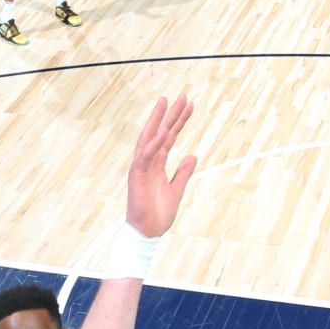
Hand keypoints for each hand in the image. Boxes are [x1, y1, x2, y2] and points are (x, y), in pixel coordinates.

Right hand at [124, 94, 195, 239]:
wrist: (148, 232)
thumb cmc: (158, 213)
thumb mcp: (177, 190)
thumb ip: (183, 173)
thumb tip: (192, 156)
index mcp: (158, 163)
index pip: (170, 137)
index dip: (179, 121)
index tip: (190, 106)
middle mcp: (149, 161)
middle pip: (161, 132)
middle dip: (171, 114)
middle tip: (182, 96)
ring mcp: (142, 167)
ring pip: (150, 138)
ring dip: (158, 120)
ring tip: (166, 102)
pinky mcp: (137, 176)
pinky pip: (145, 156)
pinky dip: (153, 143)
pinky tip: (162, 131)